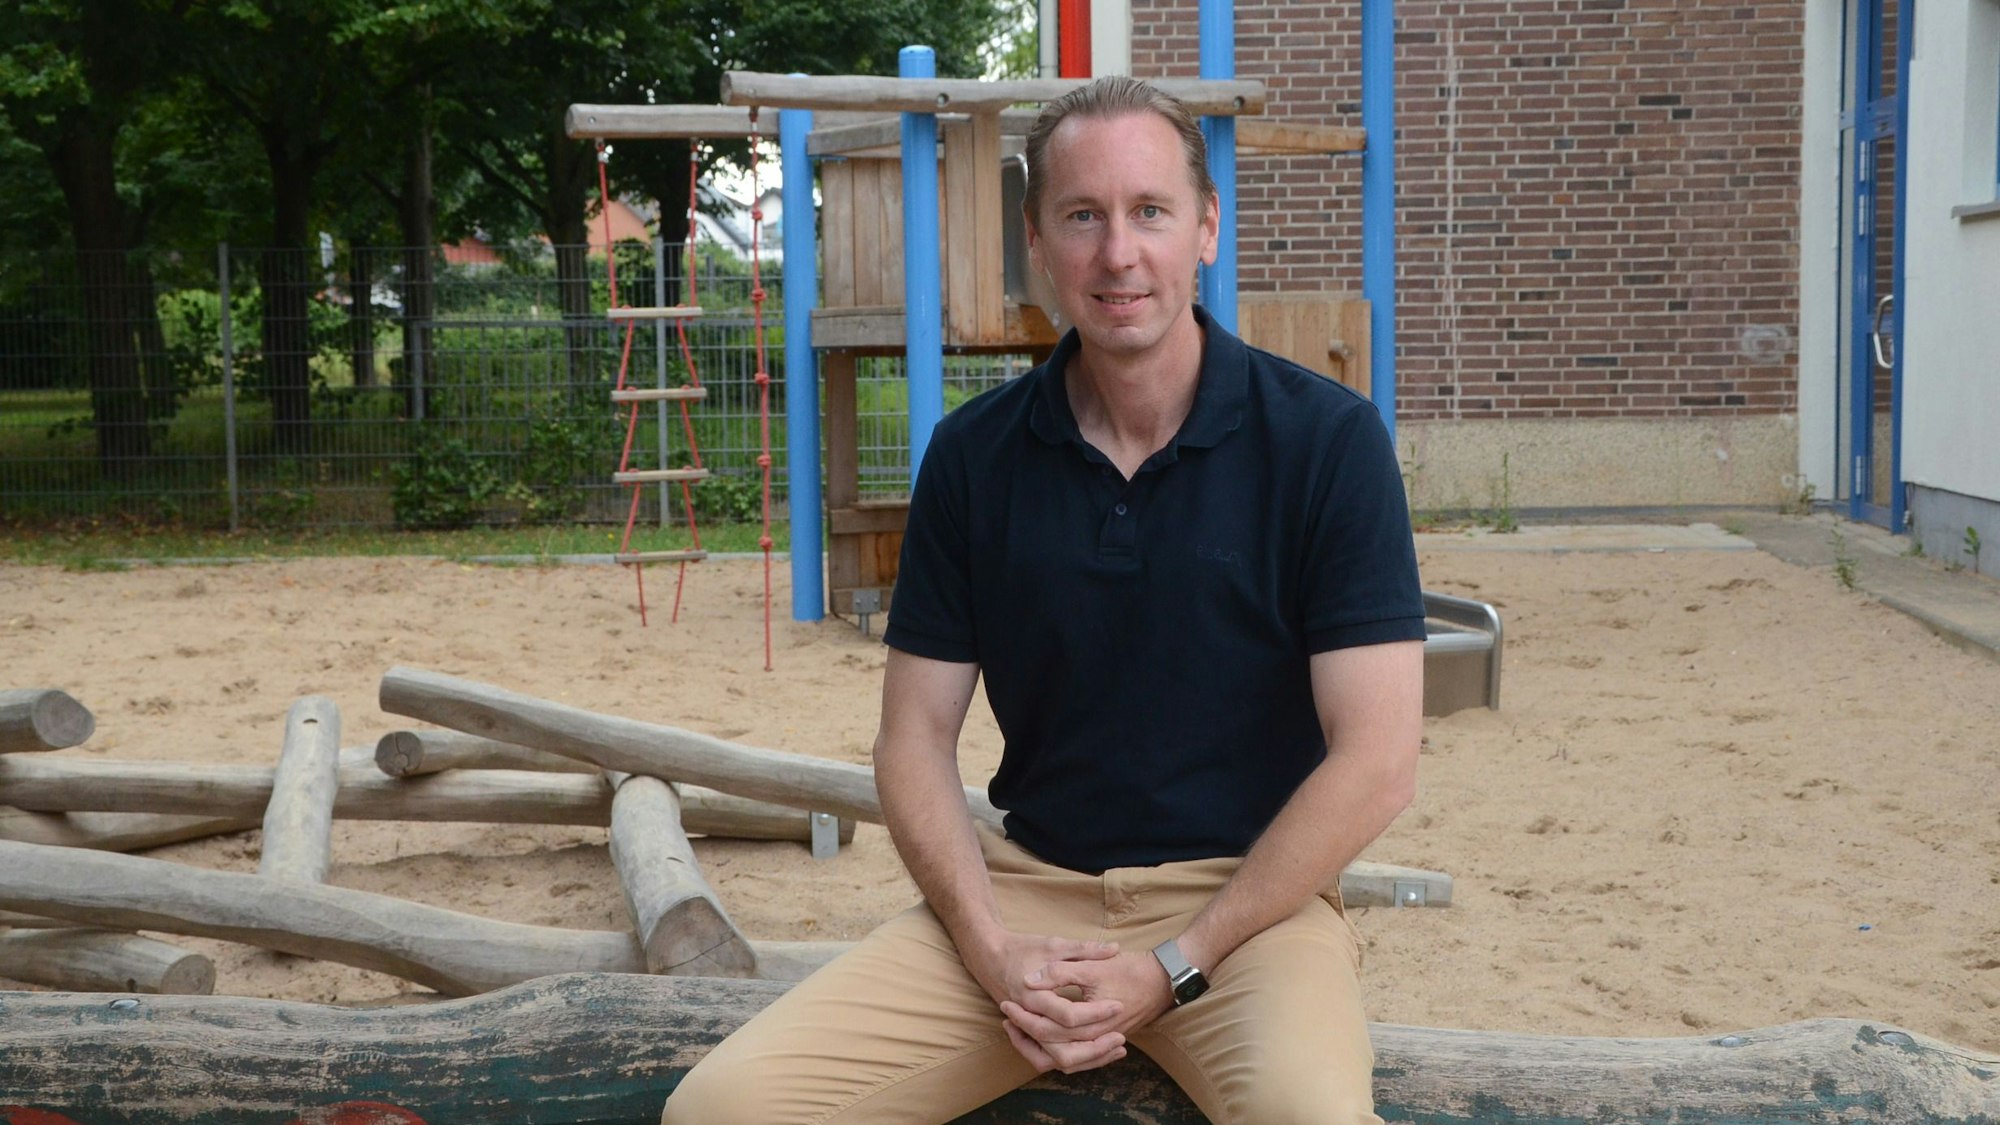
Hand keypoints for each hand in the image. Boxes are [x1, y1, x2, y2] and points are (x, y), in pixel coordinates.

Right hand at [964, 931, 1128, 1073]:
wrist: (989, 957)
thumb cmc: (1021, 948)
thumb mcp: (1053, 944)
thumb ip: (1084, 949)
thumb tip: (1114, 949)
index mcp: (1034, 996)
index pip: (1068, 1015)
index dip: (1096, 1012)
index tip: (1118, 1006)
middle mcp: (1029, 1017)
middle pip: (1061, 1048)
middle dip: (1094, 1047)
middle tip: (1121, 1037)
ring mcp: (1025, 1029)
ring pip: (1054, 1060)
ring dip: (1085, 1060)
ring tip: (1114, 1050)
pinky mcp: (1028, 1034)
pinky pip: (1047, 1057)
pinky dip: (1070, 1059)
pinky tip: (1095, 1053)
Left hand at [998, 949, 1175, 1073]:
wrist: (1165, 980)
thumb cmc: (1131, 970)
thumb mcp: (1093, 966)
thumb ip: (1060, 972)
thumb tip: (1030, 979)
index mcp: (1090, 1022)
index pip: (1048, 1030)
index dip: (1023, 1018)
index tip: (1007, 1004)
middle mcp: (1097, 1038)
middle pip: (1054, 1052)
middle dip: (1027, 1037)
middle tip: (1008, 1019)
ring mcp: (1105, 1042)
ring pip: (1068, 1061)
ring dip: (1044, 1049)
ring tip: (1024, 1033)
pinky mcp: (1109, 1040)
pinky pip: (1082, 1058)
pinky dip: (1063, 1053)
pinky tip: (1050, 1041)